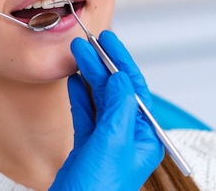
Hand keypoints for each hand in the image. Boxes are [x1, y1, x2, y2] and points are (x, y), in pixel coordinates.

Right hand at [51, 31, 163, 190]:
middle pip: (115, 91)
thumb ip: (118, 107)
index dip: (122, 62)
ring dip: (88, 76)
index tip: (109, 41)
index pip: (135, 89)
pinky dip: (78, 94)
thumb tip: (121, 78)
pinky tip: (73, 80)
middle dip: (101, 65)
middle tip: (86, 44)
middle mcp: (126, 136)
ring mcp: (106, 140)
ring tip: (77, 55)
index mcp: (143, 137)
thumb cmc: (98, 189)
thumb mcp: (112, 142)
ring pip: (98, 99)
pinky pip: (85, 112)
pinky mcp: (87, 145)